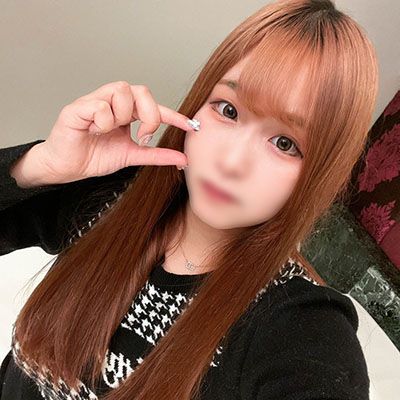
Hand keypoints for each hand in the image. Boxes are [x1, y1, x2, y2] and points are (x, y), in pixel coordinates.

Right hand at [35, 81, 191, 183]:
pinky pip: (100, 105)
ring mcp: (95, 101)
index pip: (155, 107)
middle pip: (141, 90)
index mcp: (126, 112)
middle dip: (149, 114)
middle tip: (143, 135)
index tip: (191, 126)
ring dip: (122, 116)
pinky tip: (95, 131)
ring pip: (121, 90)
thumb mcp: (132, 156)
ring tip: (110, 131)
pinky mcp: (78, 107)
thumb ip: (156, 154)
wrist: (68, 168)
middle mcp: (113, 102)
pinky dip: (103, 121)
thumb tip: (183, 158)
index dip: (174, 115)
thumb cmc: (95, 156)